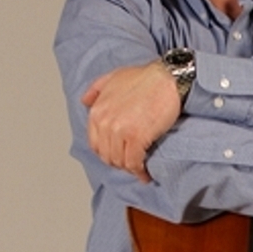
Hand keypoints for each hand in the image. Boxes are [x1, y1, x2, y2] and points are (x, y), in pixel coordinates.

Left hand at [81, 62, 181, 182]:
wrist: (168, 78)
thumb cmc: (145, 78)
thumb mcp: (114, 78)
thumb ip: (96, 90)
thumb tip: (85, 102)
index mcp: (97, 111)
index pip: (96, 144)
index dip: (108, 153)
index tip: (118, 155)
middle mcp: (105, 122)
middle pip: (107, 156)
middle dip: (119, 162)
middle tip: (131, 163)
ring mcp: (120, 131)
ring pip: (120, 161)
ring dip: (130, 168)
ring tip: (139, 169)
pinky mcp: (137, 138)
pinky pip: (133, 163)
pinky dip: (139, 171)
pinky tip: (144, 174)